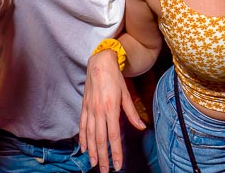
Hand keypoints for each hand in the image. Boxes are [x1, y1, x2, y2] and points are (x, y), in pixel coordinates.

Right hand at [79, 50, 144, 171]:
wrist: (99, 62)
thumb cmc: (115, 78)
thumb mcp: (126, 94)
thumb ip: (132, 113)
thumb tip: (141, 127)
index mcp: (110, 108)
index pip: (114, 136)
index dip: (115, 152)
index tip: (117, 165)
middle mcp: (98, 111)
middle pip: (100, 139)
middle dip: (103, 157)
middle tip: (105, 171)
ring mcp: (89, 109)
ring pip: (89, 135)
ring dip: (92, 151)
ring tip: (94, 164)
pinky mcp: (84, 106)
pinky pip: (82, 126)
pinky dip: (83, 138)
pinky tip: (84, 148)